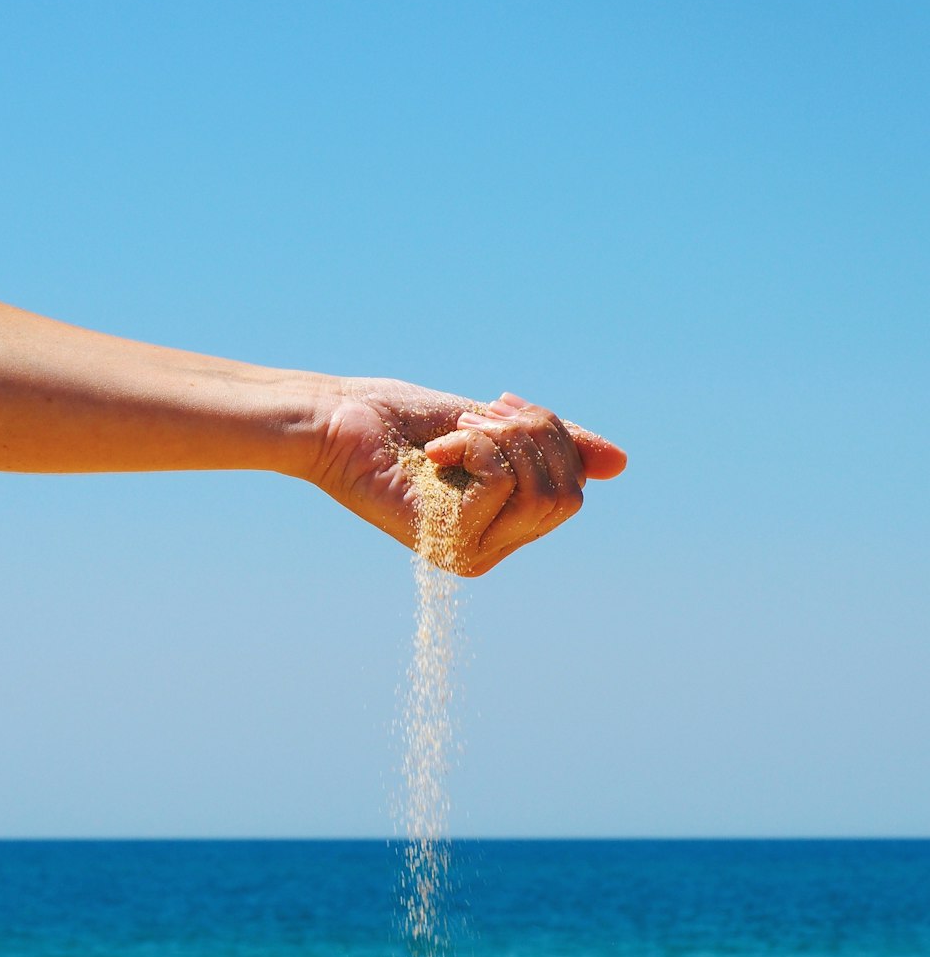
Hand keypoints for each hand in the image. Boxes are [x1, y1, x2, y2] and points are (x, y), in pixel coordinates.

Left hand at [308, 378, 625, 575]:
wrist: (335, 420)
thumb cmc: (399, 422)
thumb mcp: (491, 427)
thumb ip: (549, 446)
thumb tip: (622, 463)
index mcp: (505, 522)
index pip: (572, 490)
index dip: (553, 435)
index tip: (502, 405)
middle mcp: (493, 546)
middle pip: (568, 495)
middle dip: (534, 435)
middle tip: (479, 414)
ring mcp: (471, 551)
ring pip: (543, 493)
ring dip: (504, 440)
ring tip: (455, 431)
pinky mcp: (447, 543)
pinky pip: (502, 484)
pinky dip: (473, 447)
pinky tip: (434, 452)